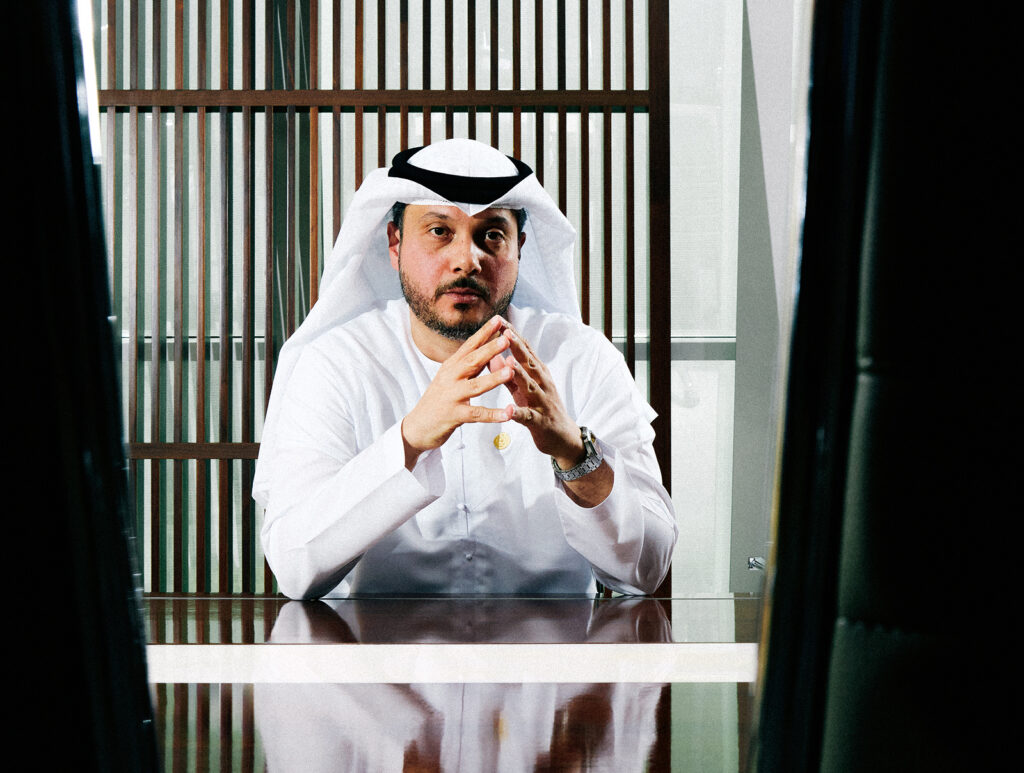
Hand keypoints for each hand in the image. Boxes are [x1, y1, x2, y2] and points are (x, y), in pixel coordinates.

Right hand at [401, 315, 514, 467]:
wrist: (417, 427)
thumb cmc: (438, 400)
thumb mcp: (451, 378)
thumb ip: (469, 364)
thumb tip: (488, 346)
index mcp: (451, 366)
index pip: (469, 345)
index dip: (484, 332)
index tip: (499, 319)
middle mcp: (450, 378)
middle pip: (472, 361)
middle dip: (490, 349)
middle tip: (507, 339)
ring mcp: (452, 397)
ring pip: (475, 386)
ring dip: (494, 379)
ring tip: (510, 372)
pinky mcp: (454, 416)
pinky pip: (476, 414)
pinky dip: (493, 414)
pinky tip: (508, 413)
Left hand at [488, 322, 585, 469]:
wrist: (562, 437)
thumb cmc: (540, 408)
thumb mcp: (524, 388)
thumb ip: (509, 373)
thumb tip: (494, 355)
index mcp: (538, 374)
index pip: (525, 351)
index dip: (513, 336)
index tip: (500, 321)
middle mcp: (543, 384)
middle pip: (530, 363)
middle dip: (517, 348)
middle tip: (505, 332)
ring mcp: (542, 402)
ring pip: (531, 386)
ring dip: (520, 374)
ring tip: (508, 363)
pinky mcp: (540, 422)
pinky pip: (528, 417)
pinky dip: (518, 413)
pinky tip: (509, 411)